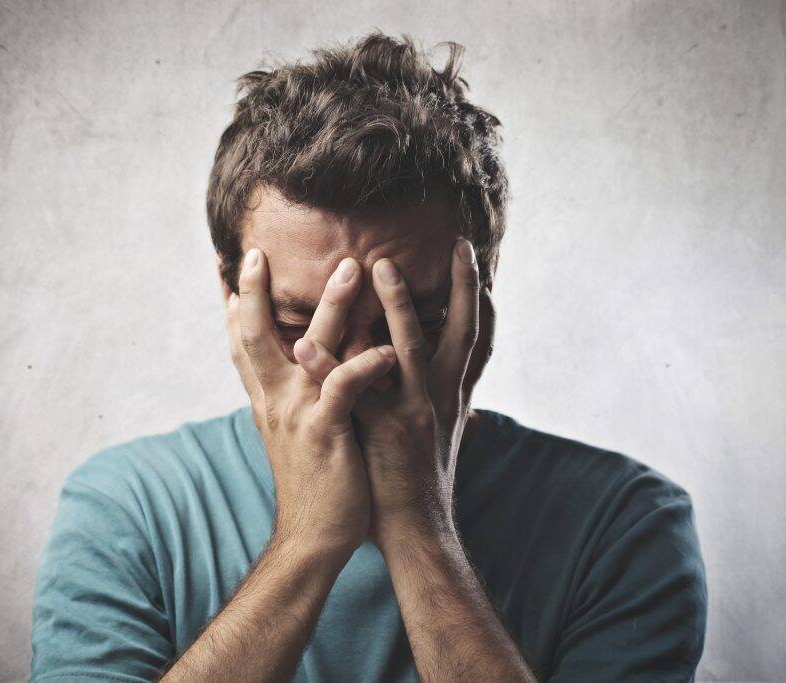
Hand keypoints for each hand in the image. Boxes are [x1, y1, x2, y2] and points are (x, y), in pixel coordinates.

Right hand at [223, 248, 397, 556]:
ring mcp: (299, 414)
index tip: (231, 264)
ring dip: (331, 305)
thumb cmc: (313, 479)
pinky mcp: (326, 434)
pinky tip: (385, 347)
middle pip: (255, 335)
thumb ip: (287, 394)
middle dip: (256, 292)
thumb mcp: (290, 431)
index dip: (233, 303)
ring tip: (353, 267)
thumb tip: (292, 365)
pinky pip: (344, 390)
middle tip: (260, 253)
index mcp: (268, 398)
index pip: (241, 342)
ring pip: (310, 348)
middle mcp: (275, 400)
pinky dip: (362, 365)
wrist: (314, 536)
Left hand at [293, 239, 494, 548]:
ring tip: (376, 266)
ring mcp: (413, 412)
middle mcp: (440, 398)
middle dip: (462, 287)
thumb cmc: (421, 481)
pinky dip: (326, 365)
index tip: (479, 263)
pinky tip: (304, 341)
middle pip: (461, 333)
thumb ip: (446, 404)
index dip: (481, 301)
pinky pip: (350, 391)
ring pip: (408, 349)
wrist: (416, 532)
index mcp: (452, 396)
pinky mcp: (382, 432)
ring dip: (396, 305)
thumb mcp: (441, 435)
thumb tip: (463, 392)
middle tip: (463, 246)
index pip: (476, 339)